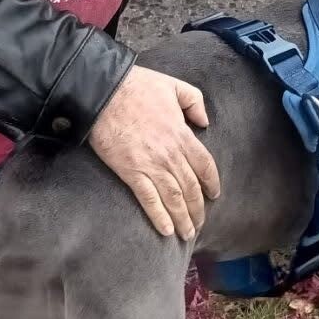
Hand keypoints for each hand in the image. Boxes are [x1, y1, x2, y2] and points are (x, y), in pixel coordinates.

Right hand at [89, 64, 220, 240]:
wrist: (104, 93)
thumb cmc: (137, 86)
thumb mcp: (174, 86)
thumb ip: (195, 101)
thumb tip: (204, 122)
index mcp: (182, 134)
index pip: (204, 165)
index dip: (211, 182)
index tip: (214, 194)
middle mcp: (170, 154)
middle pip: (191, 188)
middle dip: (198, 209)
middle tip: (200, 222)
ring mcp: (151, 165)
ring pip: (174, 198)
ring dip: (182, 218)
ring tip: (187, 233)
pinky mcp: (130, 172)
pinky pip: (149, 200)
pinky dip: (159, 217)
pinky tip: (165, 230)